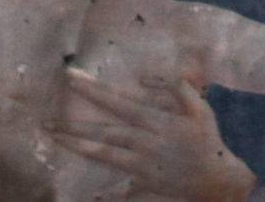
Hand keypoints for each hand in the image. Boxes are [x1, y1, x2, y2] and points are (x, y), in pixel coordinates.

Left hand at [51, 72, 256, 201]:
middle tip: (47, 118)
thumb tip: (145, 76)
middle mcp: (143, 143)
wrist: (217, 179)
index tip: (71, 78)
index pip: (117, 102)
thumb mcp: (199, 106)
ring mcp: (140, 165)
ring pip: (103, 155)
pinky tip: (82, 193)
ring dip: (77, 146)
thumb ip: (176, 86)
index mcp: (156, 121)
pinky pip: (116, 186)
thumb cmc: (206, 139)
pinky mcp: (141, 183)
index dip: (94, 90)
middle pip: (102, 132)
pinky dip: (101, 192)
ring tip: (54, 137)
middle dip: (74, 123)